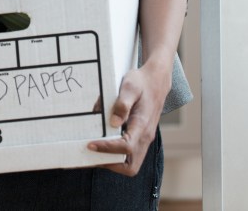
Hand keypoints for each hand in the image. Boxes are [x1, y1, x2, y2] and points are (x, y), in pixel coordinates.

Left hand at [86, 60, 170, 175]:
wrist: (156, 81)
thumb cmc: (141, 82)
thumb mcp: (130, 86)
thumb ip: (122, 103)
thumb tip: (113, 122)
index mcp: (142, 125)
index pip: (126, 147)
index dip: (107, 149)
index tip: (90, 144)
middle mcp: (145, 136)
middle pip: (131, 166)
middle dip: (110, 164)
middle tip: (91, 156)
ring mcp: (144, 139)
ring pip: (131, 163)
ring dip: (112, 162)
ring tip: (94, 153)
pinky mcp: (141, 137)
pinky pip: (130, 155)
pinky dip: (116, 155)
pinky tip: (102, 144)